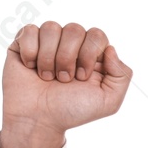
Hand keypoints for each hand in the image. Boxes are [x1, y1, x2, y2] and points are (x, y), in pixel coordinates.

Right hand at [0, 21, 131, 147]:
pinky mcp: (24, 43)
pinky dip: (30, 52)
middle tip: (64, 80)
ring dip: (49, 58)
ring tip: (47, 77)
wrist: (38, 119)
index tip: (82, 77)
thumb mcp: (109, 101)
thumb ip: (122, 75)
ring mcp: (48, 43)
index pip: (97, 35)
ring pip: (51, 27)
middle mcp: (71, 46)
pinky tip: (31, 68)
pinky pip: (29, 30)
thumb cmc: (71, 111)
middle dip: (68, 57)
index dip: (89, 54)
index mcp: (92, 55)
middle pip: (74, 29)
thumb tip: (111, 49)